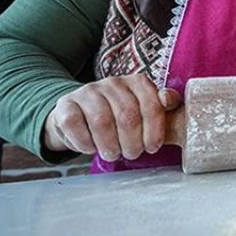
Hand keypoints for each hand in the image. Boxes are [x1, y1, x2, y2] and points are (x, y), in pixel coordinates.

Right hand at [43, 74, 180, 160]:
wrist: (80, 116)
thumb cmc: (118, 117)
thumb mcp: (144, 111)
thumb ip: (161, 106)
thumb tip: (169, 100)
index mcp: (137, 82)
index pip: (152, 106)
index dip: (154, 131)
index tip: (152, 147)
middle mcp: (113, 83)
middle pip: (127, 116)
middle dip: (132, 142)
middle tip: (132, 153)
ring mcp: (87, 92)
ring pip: (101, 121)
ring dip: (109, 145)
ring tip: (113, 153)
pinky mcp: (66, 105)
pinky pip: (75, 125)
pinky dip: (85, 143)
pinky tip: (91, 148)